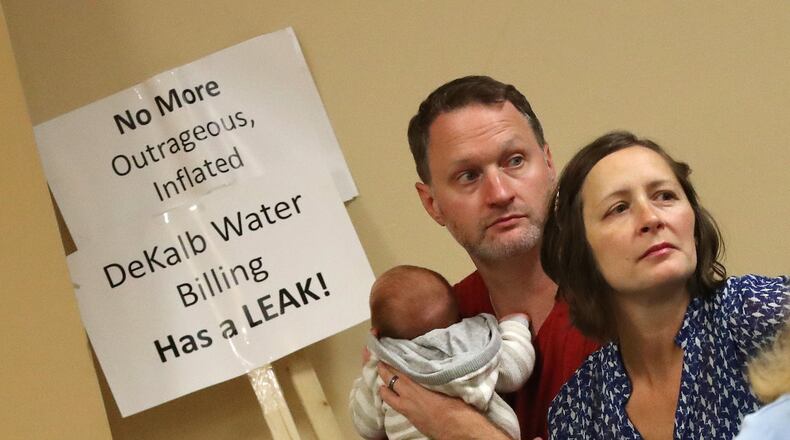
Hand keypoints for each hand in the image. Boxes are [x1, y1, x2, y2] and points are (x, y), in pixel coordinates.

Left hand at [377, 363, 510, 439]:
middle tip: (379, 363)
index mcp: (416, 387)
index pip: (398, 371)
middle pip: (390, 381)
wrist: (459, 431)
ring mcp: (407, 410)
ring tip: (383, 381)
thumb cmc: (458, 407)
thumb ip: (434, 376)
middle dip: (383, 371)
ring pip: (388, 397)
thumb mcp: (446, 385)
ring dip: (385, 388)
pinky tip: (393, 396)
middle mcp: (408, 398)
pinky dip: (391, 399)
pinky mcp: (411, 419)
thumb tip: (430, 367)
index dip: (390, 362)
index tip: (385, 353)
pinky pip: (395, 406)